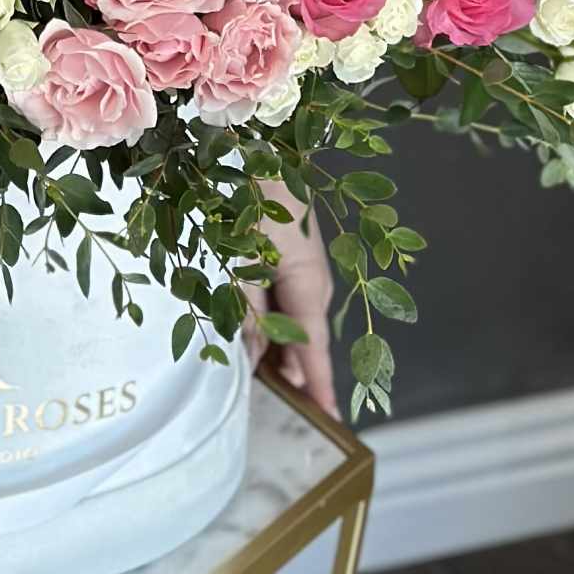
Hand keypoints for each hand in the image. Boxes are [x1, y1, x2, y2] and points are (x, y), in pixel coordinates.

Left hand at [242, 184, 339, 418]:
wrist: (265, 154)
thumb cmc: (251, 202)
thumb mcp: (243, 263)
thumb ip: (248, 313)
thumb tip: (253, 360)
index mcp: (309, 288)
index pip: (316, 351)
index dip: (320, 387)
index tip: (330, 420)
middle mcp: (317, 285)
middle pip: (308, 342)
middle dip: (297, 376)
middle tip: (285, 410)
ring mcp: (309, 274)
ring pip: (297, 325)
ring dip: (282, 351)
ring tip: (268, 382)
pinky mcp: (297, 264)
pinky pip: (291, 306)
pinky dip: (278, 326)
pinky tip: (261, 340)